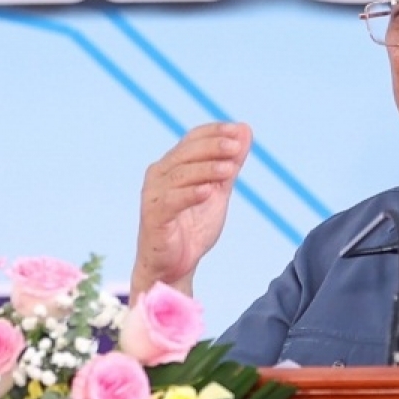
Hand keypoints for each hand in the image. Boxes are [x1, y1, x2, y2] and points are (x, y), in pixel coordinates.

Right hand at [132, 122, 251, 299]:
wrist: (173, 267)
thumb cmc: (191, 227)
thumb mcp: (218, 192)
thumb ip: (230, 164)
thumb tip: (246, 130)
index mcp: (173, 165)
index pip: (192, 138)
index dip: (215, 132)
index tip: (239, 131)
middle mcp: (159, 174)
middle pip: (186, 152)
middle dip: (213, 147)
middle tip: (236, 147)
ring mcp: (154, 195)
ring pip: (180, 174)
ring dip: (206, 169)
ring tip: (229, 170)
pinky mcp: (153, 216)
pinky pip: (172, 201)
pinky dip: (190, 194)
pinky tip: (208, 191)